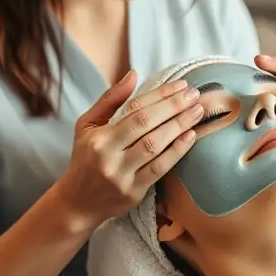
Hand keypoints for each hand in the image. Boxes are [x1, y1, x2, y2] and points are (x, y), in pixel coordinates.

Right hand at [56, 70, 204, 231]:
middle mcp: (108, 155)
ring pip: (154, 145)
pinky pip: (159, 169)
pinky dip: (177, 151)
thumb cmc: (85, 158)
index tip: (180, 84)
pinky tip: (191, 136)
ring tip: (197, 111)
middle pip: (146, 124)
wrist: (78, 202)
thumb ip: (110, 99)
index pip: (133, 109)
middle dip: (174, 106)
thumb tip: (134, 73)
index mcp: (98, 136)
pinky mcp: (133, 193)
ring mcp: (121, 175)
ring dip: (179, 125)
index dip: (159, 95)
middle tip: (195, 94)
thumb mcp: (87, 125)